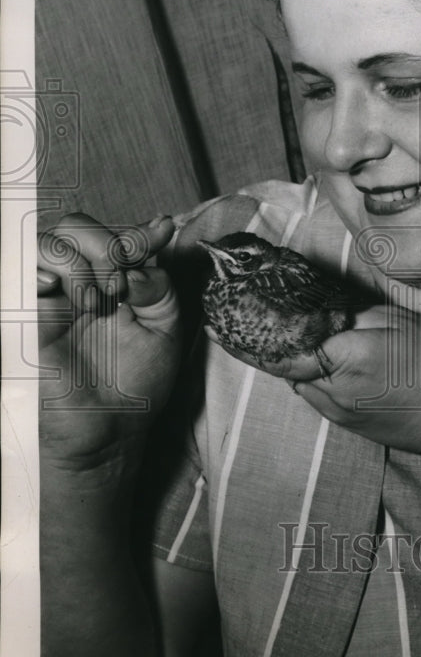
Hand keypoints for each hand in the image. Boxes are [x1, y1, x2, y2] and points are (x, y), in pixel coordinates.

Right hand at [37, 212, 180, 472]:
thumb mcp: (165, 327)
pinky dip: (42, 266)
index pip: (120, 237)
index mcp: (116, 281)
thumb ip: (158, 285)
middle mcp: (81, 281)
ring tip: (96, 300)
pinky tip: (56, 288)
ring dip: (79, 260)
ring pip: (50, 241)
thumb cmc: (137, 382)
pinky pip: (20, 269)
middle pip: (79, 227)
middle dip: (107, 245)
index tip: (162, 231)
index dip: (139, 231)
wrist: (108, 429)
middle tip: (120, 287)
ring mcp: (50, 295)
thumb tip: (143, 256)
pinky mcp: (26, 313)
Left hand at [206, 304, 420, 455]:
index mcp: (342, 359)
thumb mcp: (397, 322)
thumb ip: (350, 313)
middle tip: (233, 311)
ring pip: (293, 377)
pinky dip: (303, 370)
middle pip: (280, 361)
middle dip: (259, 337)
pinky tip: (309, 353)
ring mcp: (334, 411)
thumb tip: (315, 305)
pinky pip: (311, 390)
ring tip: (267, 325)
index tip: (220, 312)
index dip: (249, 326)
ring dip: (282, 354)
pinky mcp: (341, 423)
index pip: (283, 340)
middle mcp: (330, 390)